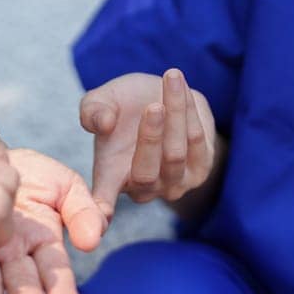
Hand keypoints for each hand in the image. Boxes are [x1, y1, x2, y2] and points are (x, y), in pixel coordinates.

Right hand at [79, 70, 216, 219]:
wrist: (159, 98)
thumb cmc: (121, 106)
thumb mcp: (100, 102)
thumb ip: (93, 111)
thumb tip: (103, 124)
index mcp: (111, 180)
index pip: (104, 203)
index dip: (101, 212)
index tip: (98, 216)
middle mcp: (144, 190)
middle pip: (147, 173)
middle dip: (150, 137)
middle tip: (152, 106)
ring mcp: (174, 183)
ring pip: (176, 154)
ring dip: (176, 113)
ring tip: (171, 77)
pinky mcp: (200, 168)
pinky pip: (198, 141)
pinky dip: (189, 111)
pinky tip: (181, 87)